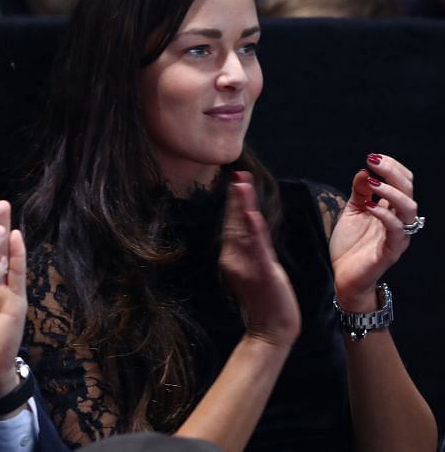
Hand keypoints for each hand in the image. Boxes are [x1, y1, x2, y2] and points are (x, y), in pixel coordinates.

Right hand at [219, 172, 299, 346]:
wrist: (271, 329)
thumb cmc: (266, 300)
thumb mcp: (256, 268)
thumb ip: (251, 247)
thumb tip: (250, 225)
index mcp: (232, 257)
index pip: (231, 223)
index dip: (234, 201)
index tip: (237, 180)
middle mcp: (233, 259)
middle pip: (233, 222)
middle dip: (235, 197)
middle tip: (237, 173)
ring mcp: (245, 266)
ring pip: (242, 230)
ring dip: (241, 205)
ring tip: (242, 184)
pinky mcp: (261, 272)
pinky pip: (256, 247)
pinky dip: (252, 229)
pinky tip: (251, 213)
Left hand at [330, 153, 416, 310]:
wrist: (342, 276)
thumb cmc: (349, 245)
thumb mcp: (352, 212)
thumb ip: (359, 193)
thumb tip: (364, 171)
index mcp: (391, 210)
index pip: (403, 183)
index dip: (392, 168)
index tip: (373, 157)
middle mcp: (399, 221)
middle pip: (408, 191)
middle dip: (392, 172)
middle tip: (373, 161)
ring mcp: (397, 236)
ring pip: (408, 209)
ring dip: (391, 192)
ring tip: (372, 182)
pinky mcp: (390, 251)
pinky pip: (396, 230)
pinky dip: (385, 215)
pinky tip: (369, 206)